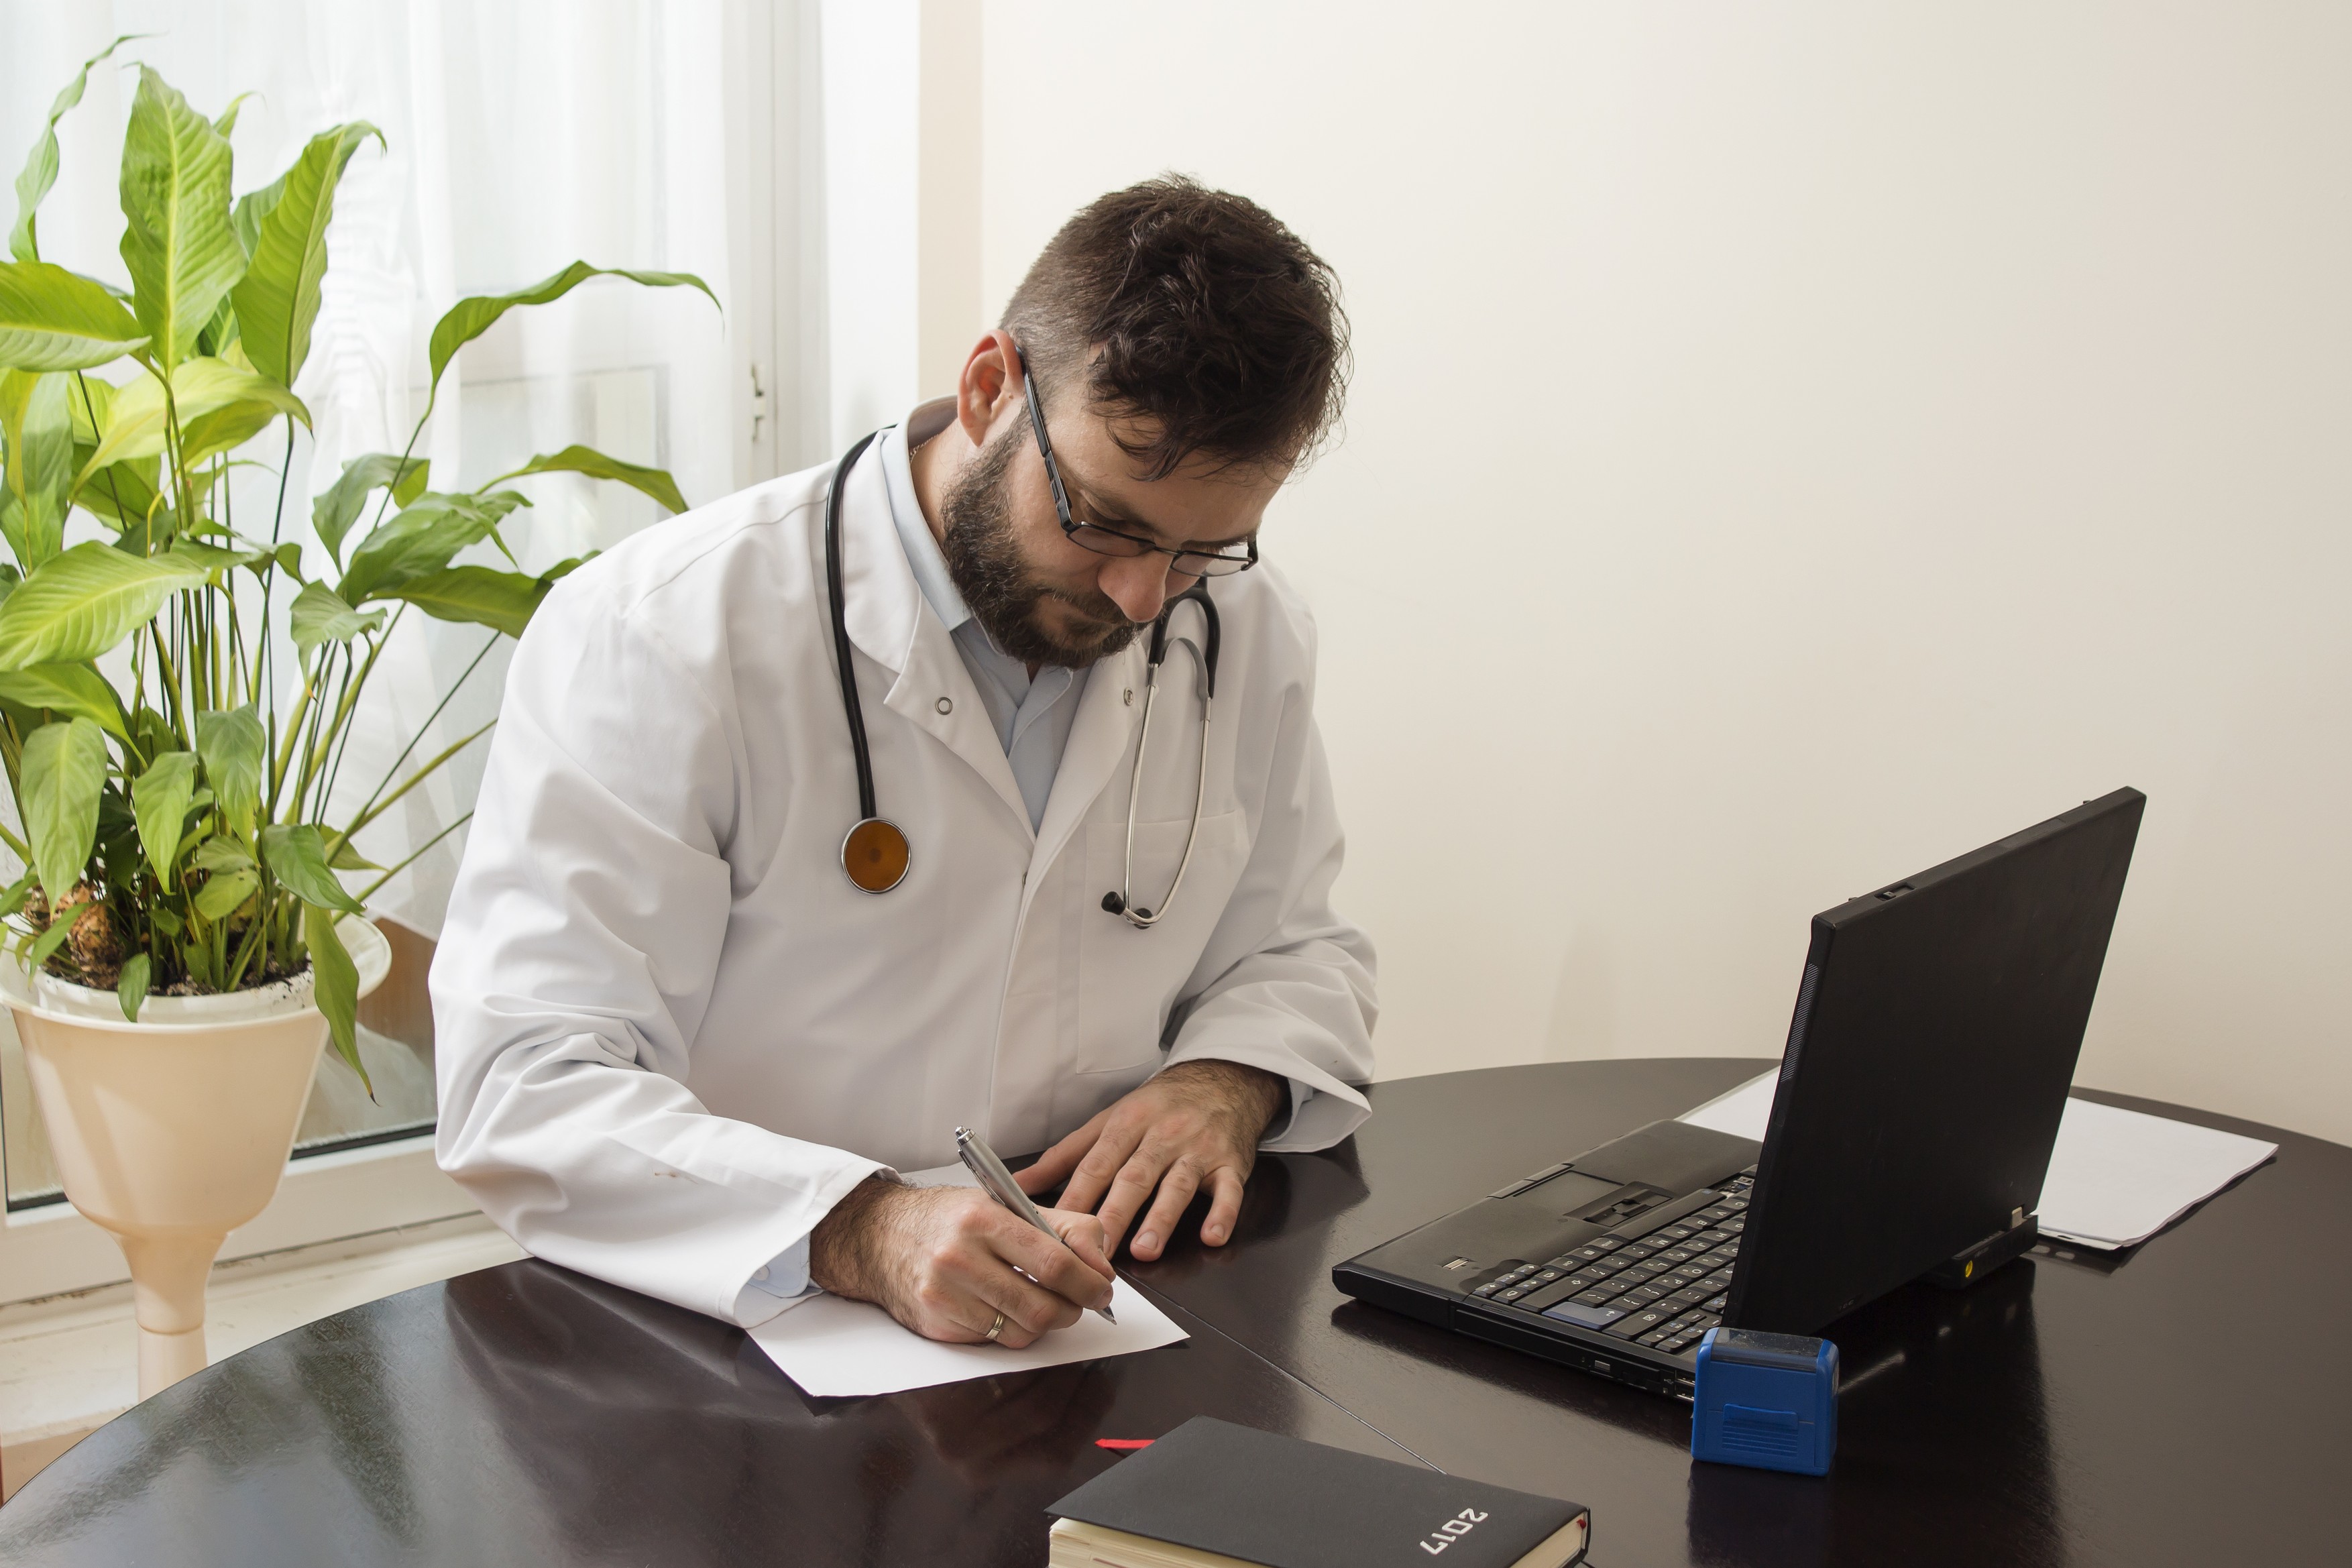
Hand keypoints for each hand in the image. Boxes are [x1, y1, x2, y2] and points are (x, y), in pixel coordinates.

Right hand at [808, 1177, 1115, 1347]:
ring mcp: (944, 1296)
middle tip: (1079, 1302)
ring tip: (1044, 1303)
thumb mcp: (1005, 1204)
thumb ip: (1063, 1227)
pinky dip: (1011, 1329)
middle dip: (1073, 1310)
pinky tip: (1005, 1308)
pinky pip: (993, 1341)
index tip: (1102, 1288)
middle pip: (1041, 1307)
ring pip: (1021, 1332)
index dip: (1088, 1282)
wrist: (879, 1235)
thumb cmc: (949, 1219)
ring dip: (1045, 1323)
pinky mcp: (935, 1325)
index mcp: (982, 1220)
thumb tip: (1101, 1265)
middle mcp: (959, 1258)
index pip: (1054, 1262)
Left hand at [1017, 1060, 1284, 1261]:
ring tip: (1145, 1250)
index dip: (1077, 1197)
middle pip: (1135, 1176)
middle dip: (1115, 1213)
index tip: (1058, 1229)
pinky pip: (1229, 1190)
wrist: (1221, 1080)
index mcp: (1127, 1123)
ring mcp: (1198, 1149)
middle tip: (1098, 1251)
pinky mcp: (1230, 1163)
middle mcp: (1162, 1135)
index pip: (1097, 1164)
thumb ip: (1064, 1156)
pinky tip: (1213, 1236)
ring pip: (1178, 1184)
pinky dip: (1223, 1213)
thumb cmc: (1159, 1106)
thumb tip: (1019, 1184)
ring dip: (1162, 1218)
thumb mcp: (1109, 1120)